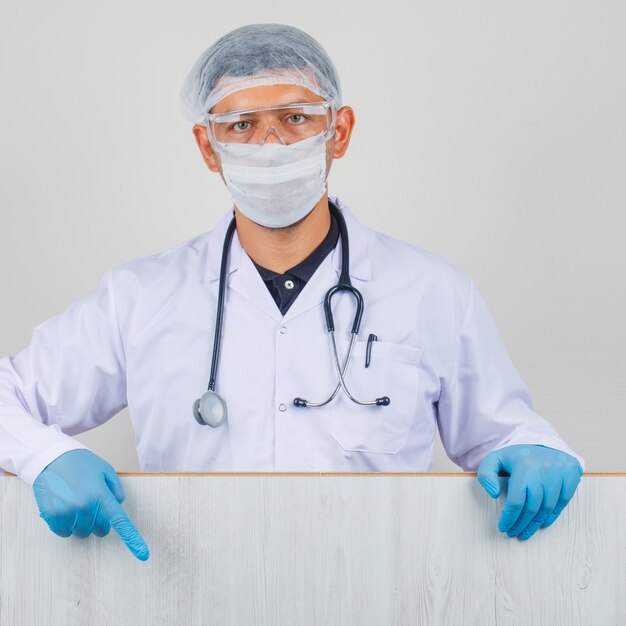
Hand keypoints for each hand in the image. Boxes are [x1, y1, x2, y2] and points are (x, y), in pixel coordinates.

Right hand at [33, 449, 149, 560]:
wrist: (51, 458)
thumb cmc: (81, 463)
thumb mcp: (106, 470)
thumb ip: (116, 490)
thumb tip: (118, 507)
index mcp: (101, 495)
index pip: (120, 522)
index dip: (133, 540)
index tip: (144, 554)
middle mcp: (84, 507)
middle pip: (100, 530)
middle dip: (100, 520)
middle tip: (93, 503)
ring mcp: (66, 513)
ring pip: (82, 533)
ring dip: (83, 523)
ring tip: (77, 502)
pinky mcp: (51, 517)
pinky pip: (65, 533)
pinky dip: (67, 525)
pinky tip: (65, 507)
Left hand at [476, 444, 582, 540]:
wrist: (541, 443)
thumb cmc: (515, 456)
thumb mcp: (495, 459)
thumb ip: (486, 475)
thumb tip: (494, 494)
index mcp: (524, 465)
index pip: (517, 500)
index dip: (509, 517)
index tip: (503, 528)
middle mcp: (545, 469)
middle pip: (533, 507)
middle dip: (521, 524)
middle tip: (513, 533)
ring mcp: (560, 472)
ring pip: (547, 508)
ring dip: (535, 523)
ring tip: (525, 531)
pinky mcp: (572, 475)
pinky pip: (562, 503)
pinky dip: (551, 516)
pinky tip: (541, 523)